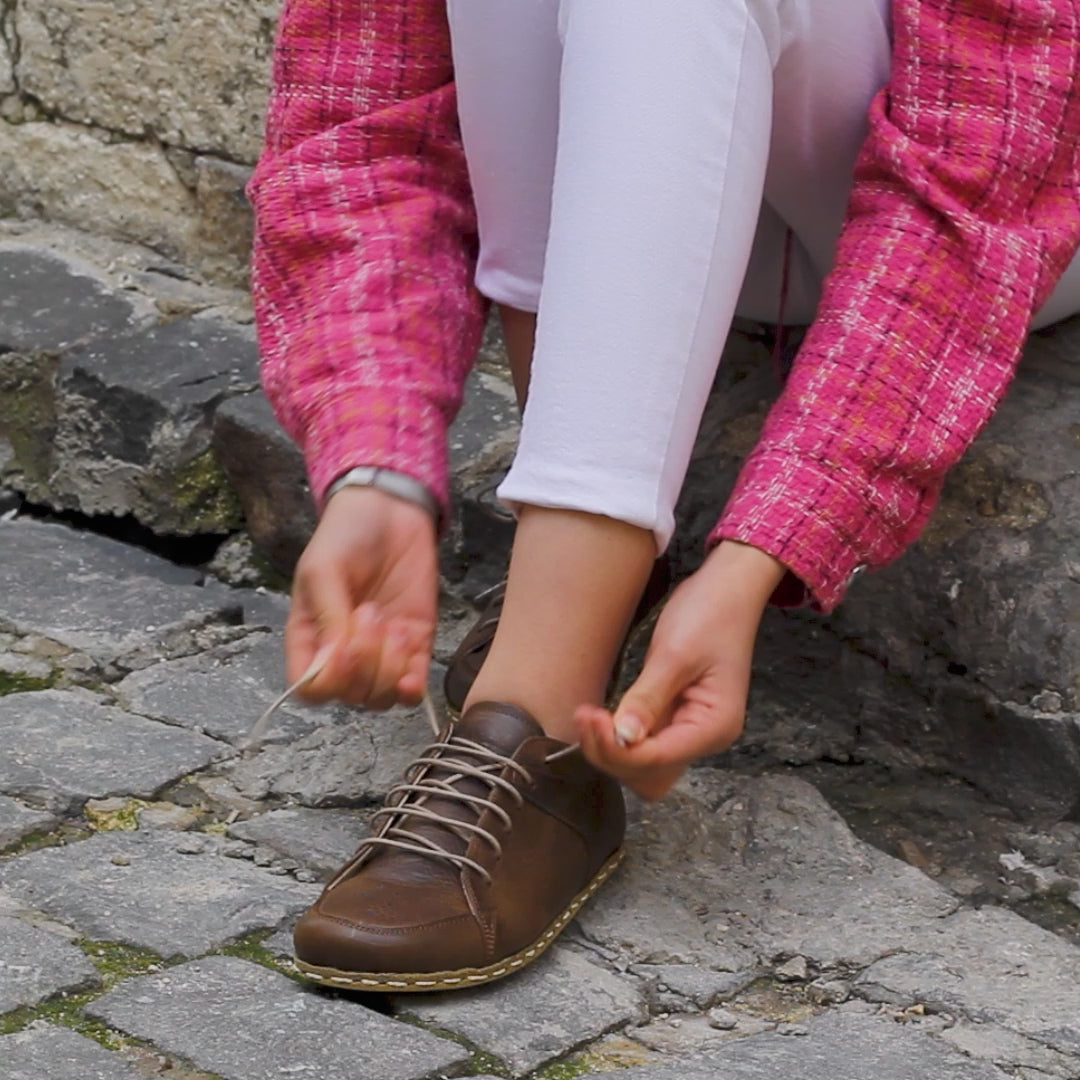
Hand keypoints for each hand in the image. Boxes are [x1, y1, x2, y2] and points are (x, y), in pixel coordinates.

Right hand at [285, 485, 437, 708]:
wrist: (391, 511)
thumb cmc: (346, 537)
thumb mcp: (324, 569)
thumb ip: (328, 616)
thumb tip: (335, 663)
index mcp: (310, 639)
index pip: (309, 689)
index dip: (329, 679)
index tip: (344, 641)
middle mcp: (344, 656)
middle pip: (349, 696)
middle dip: (365, 661)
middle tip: (370, 610)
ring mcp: (381, 656)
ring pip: (381, 698)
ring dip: (389, 667)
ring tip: (392, 623)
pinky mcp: (415, 648)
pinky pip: (412, 691)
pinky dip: (412, 682)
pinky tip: (409, 647)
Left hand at [575, 541, 785, 799]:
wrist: (727, 587)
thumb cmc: (709, 614)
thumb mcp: (674, 654)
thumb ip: (648, 699)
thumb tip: (622, 738)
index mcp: (714, 727)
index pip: (657, 759)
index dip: (618, 748)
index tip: (589, 718)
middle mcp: (705, 737)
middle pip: (650, 774)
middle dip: (613, 755)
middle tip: (585, 717)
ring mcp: (691, 729)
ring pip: (645, 765)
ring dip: (613, 750)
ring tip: (588, 717)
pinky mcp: (676, 715)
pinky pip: (645, 742)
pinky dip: (620, 737)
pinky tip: (601, 716)